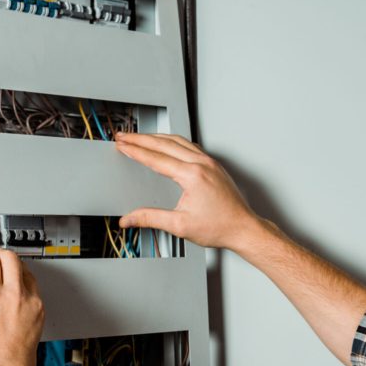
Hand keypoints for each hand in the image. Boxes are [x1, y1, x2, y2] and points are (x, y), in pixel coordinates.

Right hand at [115, 132, 261, 251]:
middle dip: (141, 138)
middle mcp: (202, 164)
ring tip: (140, 136)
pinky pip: (190, 146)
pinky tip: (168, 143)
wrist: (243, 228)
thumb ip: (151, 219)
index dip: (135, 151)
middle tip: (124, 136)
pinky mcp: (214, 166)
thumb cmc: (219, 227)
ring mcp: (210, 163)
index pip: (156, 158)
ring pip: (178, 141)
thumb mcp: (180, 225)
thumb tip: (130, 219)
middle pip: (164, 144)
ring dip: (156, 137)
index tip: (122, 145)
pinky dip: (174, 141)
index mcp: (192, 175)